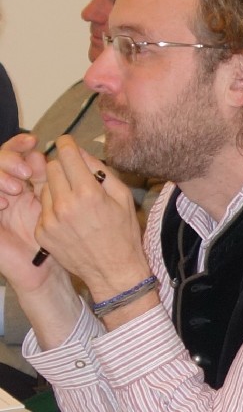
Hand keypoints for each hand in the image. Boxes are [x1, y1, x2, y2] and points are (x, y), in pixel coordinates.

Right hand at [0, 135, 54, 289]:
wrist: (44, 270)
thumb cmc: (63, 240)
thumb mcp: (66, 207)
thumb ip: (61, 182)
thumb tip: (48, 156)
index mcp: (26, 182)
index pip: (17, 153)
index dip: (20, 144)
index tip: (32, 141)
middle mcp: (8, 189)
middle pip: (0, 160)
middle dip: (10, 158)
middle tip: (27, 172)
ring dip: (0, 176)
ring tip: (18, 188)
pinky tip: (5, 202)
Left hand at [35, 135, 148, 300]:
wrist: (113, 271)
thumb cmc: (123, 234)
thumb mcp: (124, 198)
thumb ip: (102, 171)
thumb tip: (82, 153)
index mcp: (89, 193)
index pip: (67, 154)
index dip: (68, 145)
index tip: (68, 144)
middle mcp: (66, 204)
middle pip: (51, 168)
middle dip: (63, 167)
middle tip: (75, 177)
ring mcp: (51, 220)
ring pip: (44, 187)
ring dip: (57, 188)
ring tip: (74, 202)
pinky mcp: (42, 232)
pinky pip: (42, 208)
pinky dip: (53, 208)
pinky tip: (69, 220)